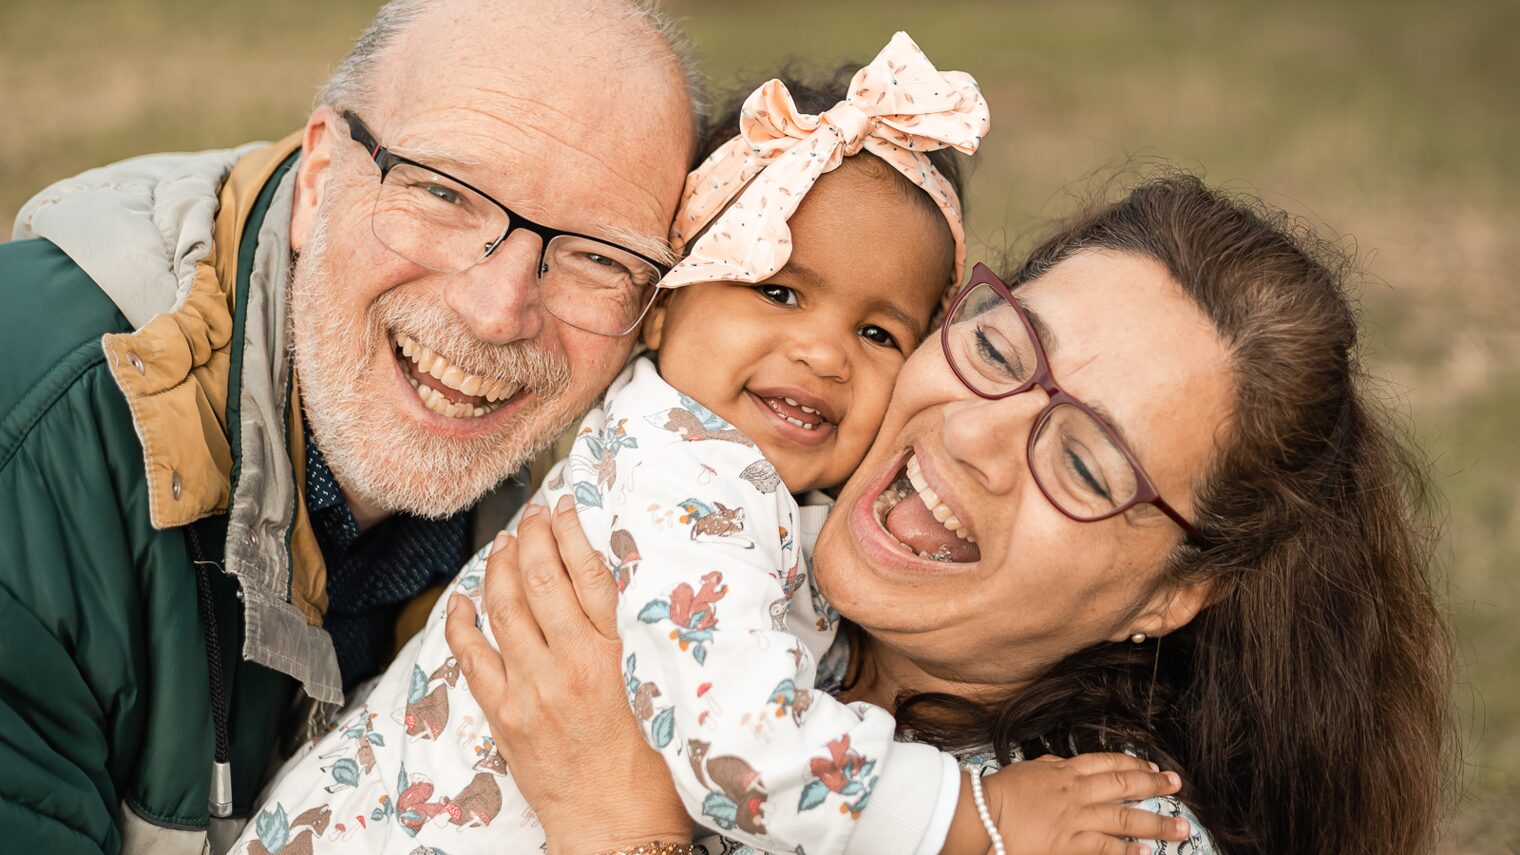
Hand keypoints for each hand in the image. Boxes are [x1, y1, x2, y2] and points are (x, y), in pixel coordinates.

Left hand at [445, 497, 691, 854]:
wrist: (615, 830)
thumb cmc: (648, 771)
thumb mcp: (655, 693)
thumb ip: (629, 647)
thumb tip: (607, 599)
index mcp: (617, 657)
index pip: (590, 576)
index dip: (572, 534)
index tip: (564, 509)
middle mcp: (571, 665)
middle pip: (543, 580)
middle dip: (534, 538)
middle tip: (531, 517)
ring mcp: (531, 689)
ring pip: (505, 608)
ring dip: (501, 568)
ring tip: (504, 545)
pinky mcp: (504, 715)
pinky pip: (473, 657)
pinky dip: (462, 623)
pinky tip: (461, 602)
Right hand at [941, 753, 1189, 854]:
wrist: (981, 815)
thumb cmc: (998, 792)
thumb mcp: (1028, 769)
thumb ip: (1052, 767)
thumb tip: (1064, 764)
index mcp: (1065, 771)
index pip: (1108, 763)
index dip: (1135, 764)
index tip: (1154, 766)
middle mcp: (1077, 793)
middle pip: (1125, 785)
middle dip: (1155, 784)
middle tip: (1178, 785)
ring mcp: (1077, 819)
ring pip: (1125, 818)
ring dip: (1156, 823)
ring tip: (1181, 828)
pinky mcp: (1071, 845)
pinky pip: (1107, 848)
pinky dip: (1128, 850)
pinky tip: (1145, 852)